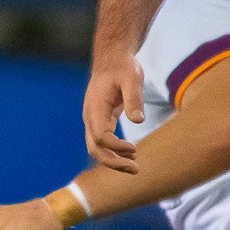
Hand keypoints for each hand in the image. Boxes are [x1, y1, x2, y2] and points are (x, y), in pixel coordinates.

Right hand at [83, 53, 144, 174]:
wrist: (111, 59)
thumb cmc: (122, 67)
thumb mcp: (131, 79)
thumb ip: (133, 99)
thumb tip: (138, 120)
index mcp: (95, 107)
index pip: (100, 136)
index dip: (115, 147)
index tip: (135, 150)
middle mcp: (90, 117)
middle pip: (94, 148)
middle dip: (113, 162)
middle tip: (136, 170)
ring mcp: (93, 120)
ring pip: (96, 148)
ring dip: (113, 160)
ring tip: (135, 168)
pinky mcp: (100, 121)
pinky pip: (102, 142)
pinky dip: (113, 152)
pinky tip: (130, 155)